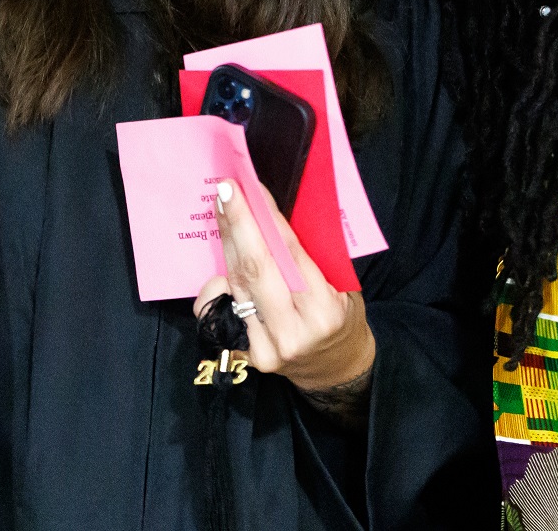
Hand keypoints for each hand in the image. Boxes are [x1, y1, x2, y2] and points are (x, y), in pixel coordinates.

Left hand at [194, 180, 374, 404]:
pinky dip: (216, 284)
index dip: (266, 218)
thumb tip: (271, 215)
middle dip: (238, 224)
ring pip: (235, 284)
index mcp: (323, 310)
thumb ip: (310, 258)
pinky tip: (220, 264)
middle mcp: (292, 331)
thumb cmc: (340, 317)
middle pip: (254, 268)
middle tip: (225, 190)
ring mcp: (266, 347)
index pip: (288, 254)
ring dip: (226, 243)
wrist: (335, 368)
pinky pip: (219, 311)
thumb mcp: (342, 285)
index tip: (252, 188)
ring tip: (222, 211)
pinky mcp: (247, 355)